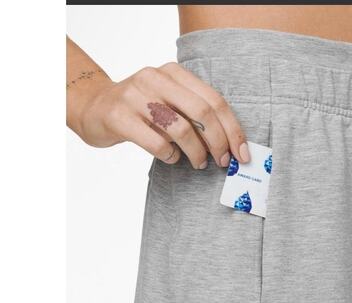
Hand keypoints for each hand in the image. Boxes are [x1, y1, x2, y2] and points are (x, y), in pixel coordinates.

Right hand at [71, 62, 250, 168]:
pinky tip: (171, 157)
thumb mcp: (169, 102)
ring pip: (180, 129)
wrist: (93, 107)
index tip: (242, 154)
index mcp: (174, 73)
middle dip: (219, 143)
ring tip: (198, 163)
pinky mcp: (118, 116)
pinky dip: (170, 156)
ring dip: (196, 153)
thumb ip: (195, 115)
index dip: (233, 130)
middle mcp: (155, 79)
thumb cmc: (141, 110)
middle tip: (222, 162)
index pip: (214, 101)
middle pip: (202, 114)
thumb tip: (230, 146)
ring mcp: (135, 96)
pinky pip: (155, 143)